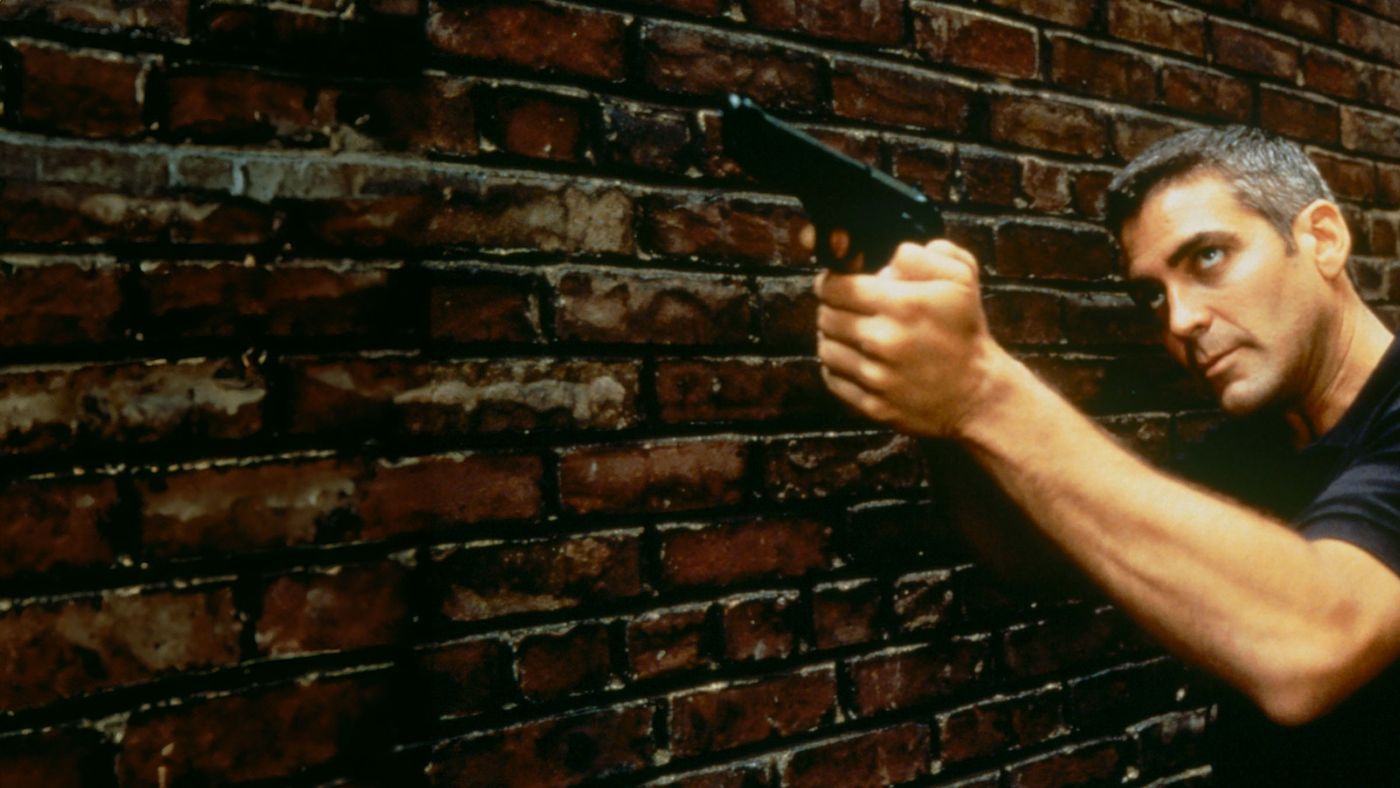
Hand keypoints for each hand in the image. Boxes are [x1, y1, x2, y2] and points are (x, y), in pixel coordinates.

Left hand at [815, 238, 1003, 437]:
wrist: (978, 394)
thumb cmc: (965, 331)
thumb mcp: (960, 278)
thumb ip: (920, 256)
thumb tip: (883, 262)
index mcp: (902, 304)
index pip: (835, 286)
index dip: (832, 282)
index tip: (838, 284)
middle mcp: (883, 341)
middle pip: (826, 316)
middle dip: (833, 308)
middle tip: (849, 310)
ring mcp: (876, 377)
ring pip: (825, 348)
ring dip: (834, 338)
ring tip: (853, 336)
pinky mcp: (872, 405)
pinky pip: (832, 379)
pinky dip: (838, 368)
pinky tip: (857, 361)